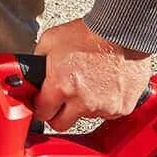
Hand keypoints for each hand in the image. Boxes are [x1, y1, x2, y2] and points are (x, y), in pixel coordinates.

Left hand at [33, 17, 152, 131]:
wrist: (121, 32)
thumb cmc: (90, 33)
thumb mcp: (50, 40)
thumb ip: (39, 58)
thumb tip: (33, 68)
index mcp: (61, 87)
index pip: (42, 113)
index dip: (40, 107)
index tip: (42, 103)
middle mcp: (82, 102)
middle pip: (61, 124)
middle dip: (57, 114)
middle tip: (60, 102)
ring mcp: (104, 107)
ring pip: (86, 116)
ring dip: (84, 105)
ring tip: (88, 83)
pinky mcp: (122, 107)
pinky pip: (108, 112)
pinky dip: (104, 102)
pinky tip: (104, 85)